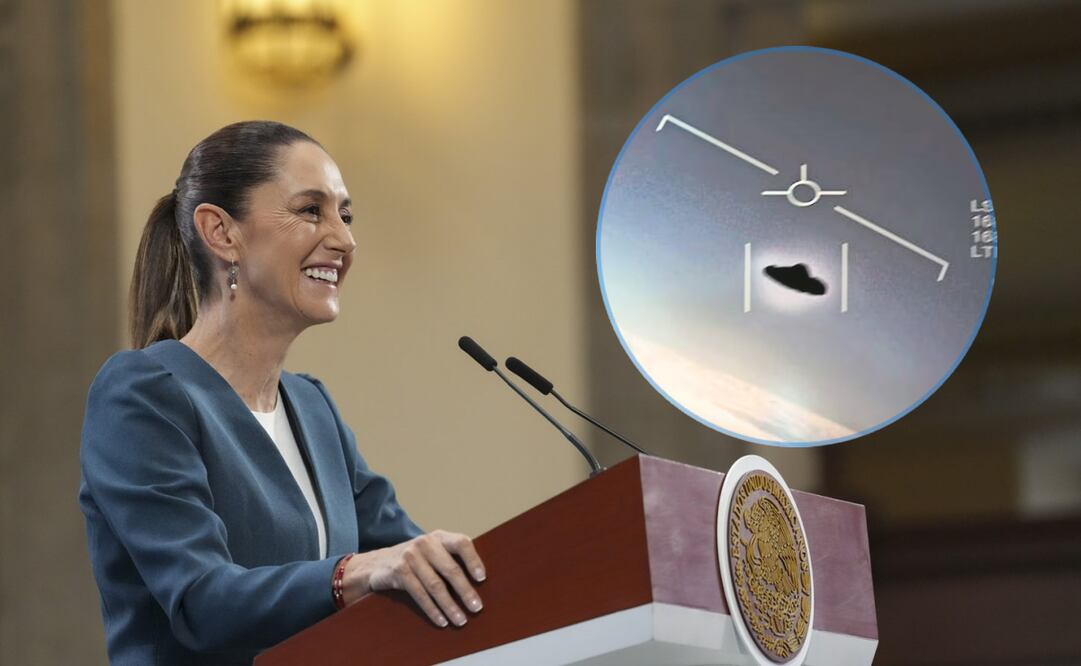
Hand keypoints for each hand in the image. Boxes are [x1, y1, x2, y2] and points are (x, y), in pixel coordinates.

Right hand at [341, 530, 485, 626]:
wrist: (377, 564)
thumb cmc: (415, 561)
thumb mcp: (432, 553)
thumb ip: (450, 559)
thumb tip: (479, 583)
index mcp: (438, 537)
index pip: (461, 543)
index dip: (473, 560)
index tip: (482, 578)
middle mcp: (425, 543)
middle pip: (450, 569)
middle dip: (465, 591)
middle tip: (476, 608)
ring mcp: (410, 556)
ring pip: (435, 585)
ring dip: (450, 606)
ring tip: (461, 620)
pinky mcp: (399, 571)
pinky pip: (419, 594)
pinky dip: (432, 609)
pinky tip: (441, 620)